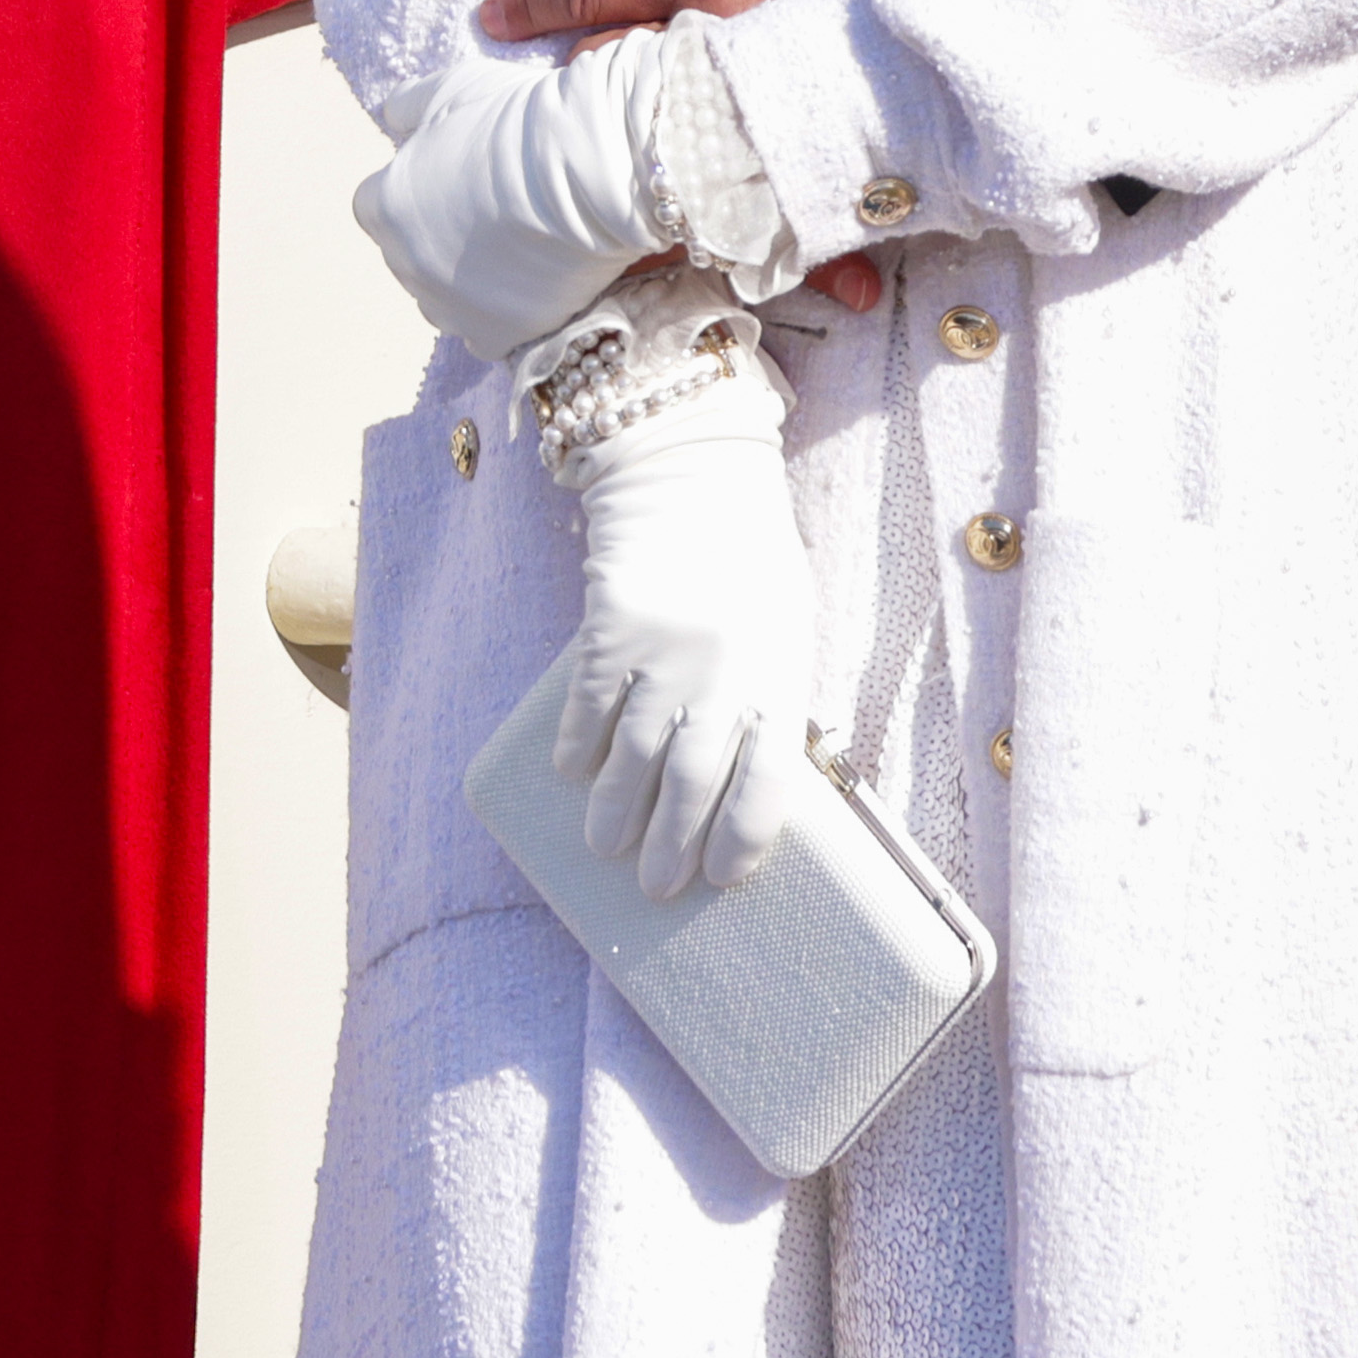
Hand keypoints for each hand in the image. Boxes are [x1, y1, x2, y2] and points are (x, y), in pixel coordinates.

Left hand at [351, 43, 660, 361]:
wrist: (587, 169)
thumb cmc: (516, 122)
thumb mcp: (452, 89)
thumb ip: (409, 107)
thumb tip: (393, 121)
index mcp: (385, 206)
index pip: (377, 203)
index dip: (416, 186)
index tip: (455, 172)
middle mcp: (405, 264)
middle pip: (410, 252)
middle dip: (438, 231)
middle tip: (494, 202)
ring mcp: (449, 305)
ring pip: (442, 297)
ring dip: (465, 278)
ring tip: (515, 243)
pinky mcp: (495, 334)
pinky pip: (483, 333)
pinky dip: (499, 314)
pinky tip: (529, 283)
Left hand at [479, 0, 908, 316]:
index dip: (530, 3)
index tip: (491, 17)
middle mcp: (719, 47)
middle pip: (601, 78)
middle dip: (561, 84)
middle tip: (535, 94)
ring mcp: (752, 113)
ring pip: (642, 150)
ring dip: (602, 160)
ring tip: (575, 170)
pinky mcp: (787, 162)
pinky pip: (717, 210)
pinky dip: (683, 236)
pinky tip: (650, 253)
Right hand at [557, 357, 816, 896]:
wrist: (693, 469)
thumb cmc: (750, 559)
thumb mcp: (786, 624)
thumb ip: (771, 697)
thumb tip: (750, 783)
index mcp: (778, 673)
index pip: (767, 784)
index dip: (741, 840)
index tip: (721, 879)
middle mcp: (723, 673)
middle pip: (692, 787)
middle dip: (669, 849)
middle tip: (655, 887)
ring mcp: (663, 653)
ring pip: (632, 760)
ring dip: (616, 815)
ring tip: (606, 846)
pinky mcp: (610, 628)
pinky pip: (586, 709)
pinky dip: (576, 751)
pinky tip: (572, 773)